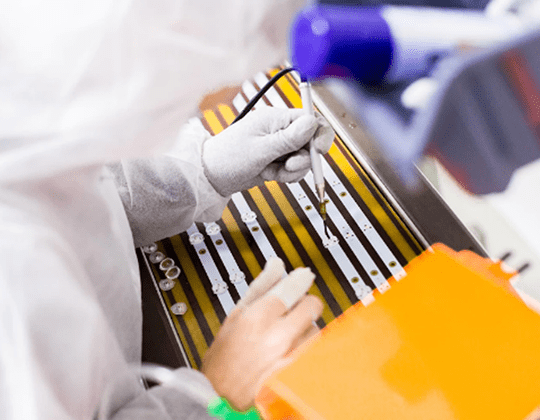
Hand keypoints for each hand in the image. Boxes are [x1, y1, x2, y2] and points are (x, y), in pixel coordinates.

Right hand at [201, 258, 322, 410]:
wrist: (220, 396)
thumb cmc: (223, 358)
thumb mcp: (235, 314)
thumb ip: (260, 286)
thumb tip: (276, 266)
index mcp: (259, 317)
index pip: (294, 286)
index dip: (300, 279)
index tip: (302, 276)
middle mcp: (277, 336)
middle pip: (311, 305)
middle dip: (304, 303)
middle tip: (293, 308)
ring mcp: (290, 356)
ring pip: (315, 328)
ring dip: (306, 328)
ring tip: (287, 335)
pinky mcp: (298, 373)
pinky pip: (315, 350)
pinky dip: (307, 347)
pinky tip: (291, 350)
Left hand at [202, 107, 333, 196]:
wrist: (211, 177)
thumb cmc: (228, 158)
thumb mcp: (261, 149)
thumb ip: (289, 138)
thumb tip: (313, 122)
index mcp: (276, 118)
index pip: (310, 119)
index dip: (319, 135)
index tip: (319, 151)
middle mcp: (279, 130)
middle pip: (309, 142)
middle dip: (303, 158)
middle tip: (288, 166)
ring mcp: (278, 146)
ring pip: (302, 158)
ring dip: (293, 170)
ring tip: (274, 172)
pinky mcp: (276, 161)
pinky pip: (293, 169)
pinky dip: (286, 176)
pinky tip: (270, 176)